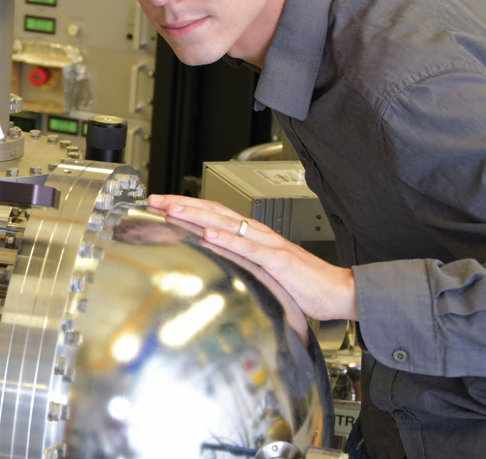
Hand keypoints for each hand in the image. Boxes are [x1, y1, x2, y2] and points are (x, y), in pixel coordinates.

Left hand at [148, 194, 358, 322]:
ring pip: (226, 223)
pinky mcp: (277, 260)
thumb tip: (209, 257)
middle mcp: (257, 233)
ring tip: (172, 210)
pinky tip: (208, 235)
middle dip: (181, 204)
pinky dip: (227, 239)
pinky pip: (248, 247)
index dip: (185, 206)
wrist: (338, 291)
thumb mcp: (260, 270)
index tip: (159, 205)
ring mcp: (267, 244)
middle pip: (212, 211)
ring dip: (196, 215)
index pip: (212, 213)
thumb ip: (237, 261)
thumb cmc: (302, 283)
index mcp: (251, 234)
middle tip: (154, 201)